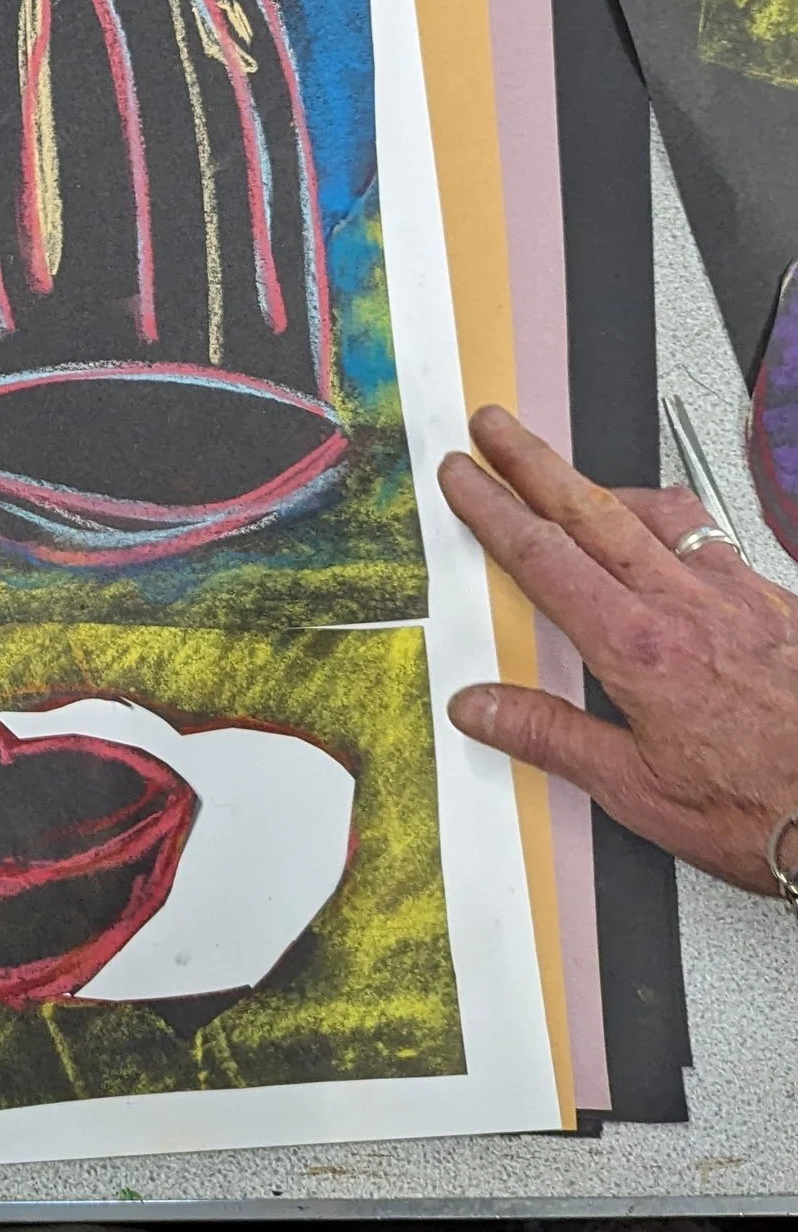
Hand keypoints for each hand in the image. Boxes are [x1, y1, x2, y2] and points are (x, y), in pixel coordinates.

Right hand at [439, 402, 797, 895]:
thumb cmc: (762, 804)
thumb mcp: (636, 790)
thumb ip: (551, 738)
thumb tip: (482, 707)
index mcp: (639, 648)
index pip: (545, 558)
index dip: (494, 509)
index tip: (465, 478)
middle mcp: (688, 606)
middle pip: (593, 509)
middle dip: (534, 462)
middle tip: (498, 427)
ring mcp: (738, 595)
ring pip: (660, 512)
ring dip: (604, 485)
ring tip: (573, 477)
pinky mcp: (777, 601)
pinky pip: (712, 538)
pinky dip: (672, 521)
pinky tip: (665, 535)